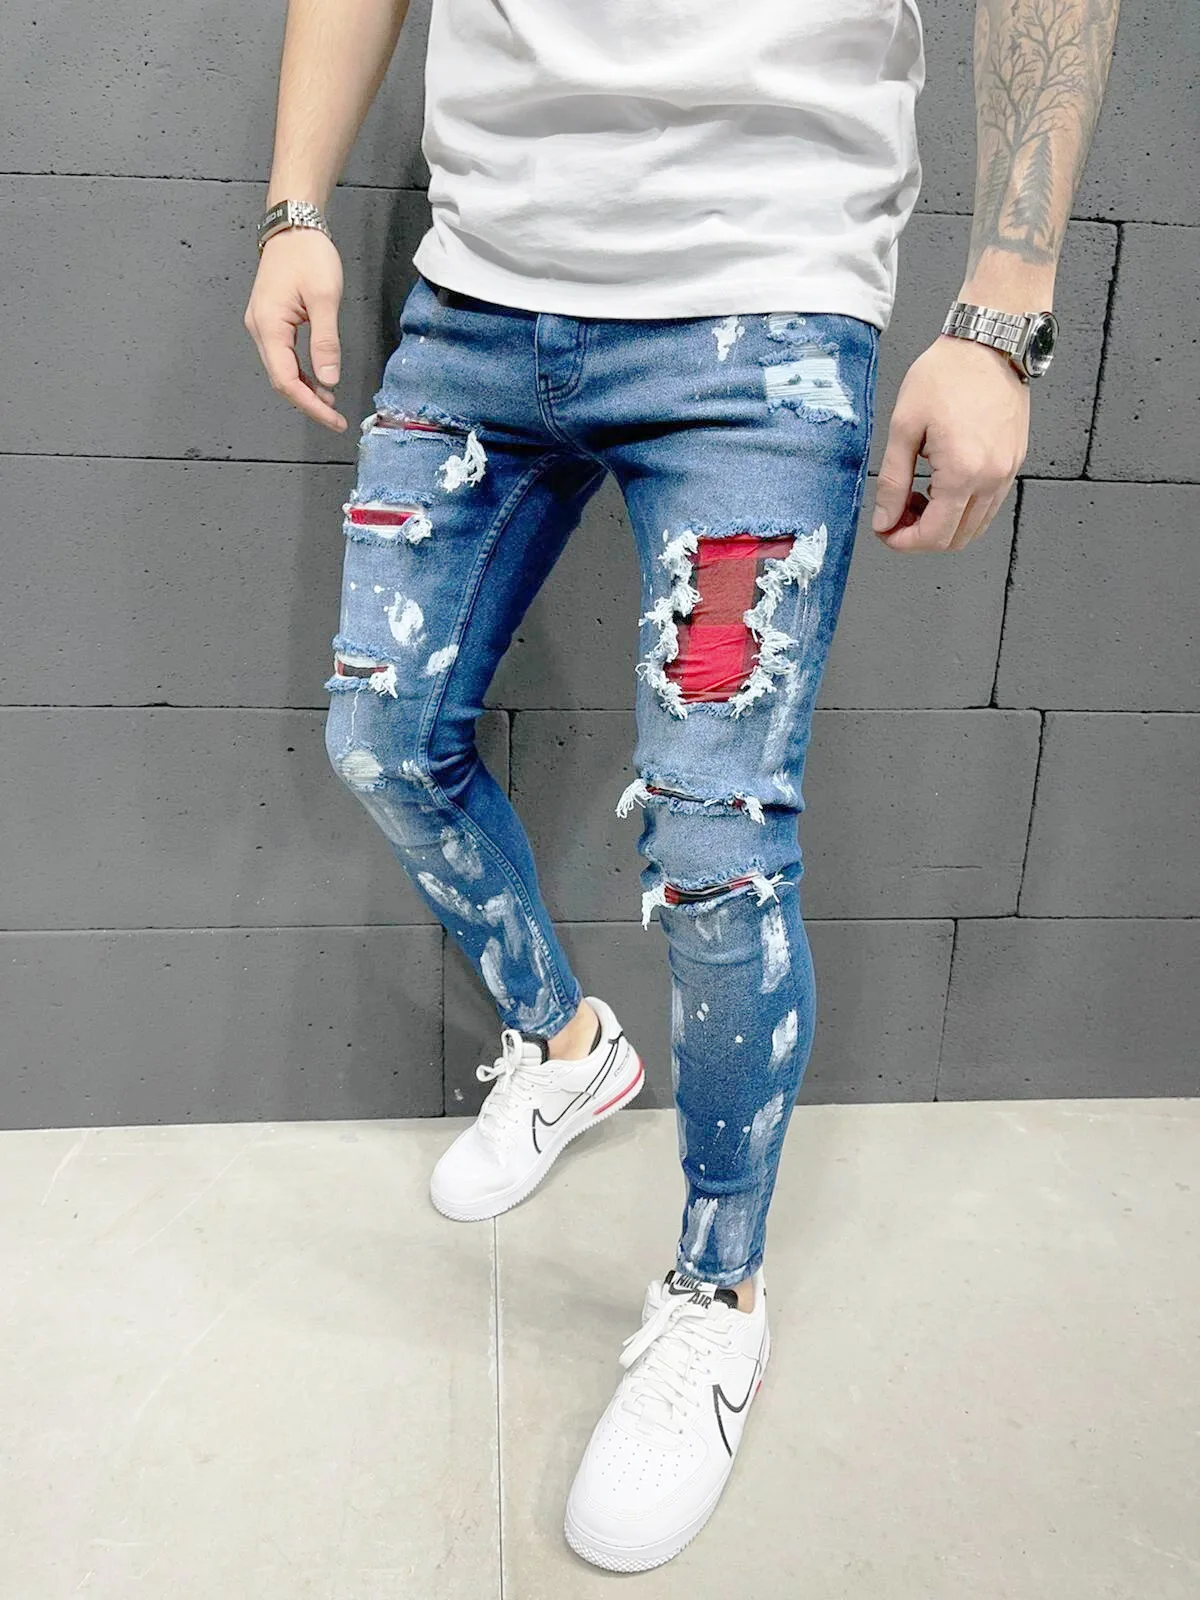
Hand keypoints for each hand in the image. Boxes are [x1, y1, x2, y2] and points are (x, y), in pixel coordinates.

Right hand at [243, 229, 347, 431]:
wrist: (293, 225)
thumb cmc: (308, 255)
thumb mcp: (324, 298)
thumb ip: (326, 342)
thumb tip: (329, 380)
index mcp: (269, 326)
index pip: (286, 380)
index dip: (310, 404)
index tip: (333, 418)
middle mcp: (259, 329)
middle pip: (281, 380)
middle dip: (308, 402)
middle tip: (335, 418)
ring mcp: (263, 326)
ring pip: (282, 370)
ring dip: (305, 390)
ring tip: (331, 404)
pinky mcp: (271, 322)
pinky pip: (284, 357)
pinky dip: (301, 373)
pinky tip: (319, 380)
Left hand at [870, 335, 1029, 551]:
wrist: (989, 343)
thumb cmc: (947, 374)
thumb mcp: (904, 427)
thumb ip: (893, 482)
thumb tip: (884, 521)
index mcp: (963, 473)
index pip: (934, 536)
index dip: (903, 542)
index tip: (885, 530)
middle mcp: (992, 479)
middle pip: (956, 539)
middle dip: (921, 536)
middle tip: (897, 514)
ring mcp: (1007, 472)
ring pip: (975, 527)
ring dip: (943, 524)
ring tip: (918, 496)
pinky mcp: (1014, 462)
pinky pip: (989, 504)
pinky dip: (962, 508)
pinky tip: (941, 484)